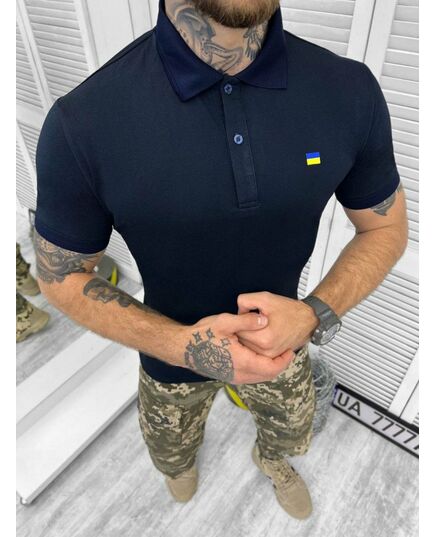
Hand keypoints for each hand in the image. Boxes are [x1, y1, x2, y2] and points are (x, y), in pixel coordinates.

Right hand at [180, 311, 295, 384]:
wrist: (183, 349)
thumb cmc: (202, 334)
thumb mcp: (225, 322)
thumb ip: (246, 321)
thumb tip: (265, 319)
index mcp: (242, 362)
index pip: (272, 368)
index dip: (284, 360)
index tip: (290, 350)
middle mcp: (240, 375)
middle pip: (268, 375)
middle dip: (280, 364)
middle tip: (287, 352)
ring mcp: (234, 378)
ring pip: (260, 377)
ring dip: (270, 367)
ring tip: (276, 353)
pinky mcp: (229, 377)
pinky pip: (251, 377)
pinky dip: (260, 369)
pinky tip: (260, 356)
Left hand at [235, 291, 318, 357]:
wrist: (307, 321)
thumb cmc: (289, 310)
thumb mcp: (265, 298)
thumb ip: (245, 301)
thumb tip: (237, 312)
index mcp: (264, 338)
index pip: (238, 330)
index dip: (240, 319)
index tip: (245, 314)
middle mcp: (266, 351)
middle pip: (241, 339)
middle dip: (243, 328)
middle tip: (251, 318)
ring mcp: (269, 356)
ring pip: (247, 345)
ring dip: (248, 335)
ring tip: (257, 325)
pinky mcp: (272, 357)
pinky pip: (255, 349)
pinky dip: (254, 341)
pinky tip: (261, 332)